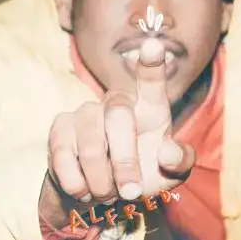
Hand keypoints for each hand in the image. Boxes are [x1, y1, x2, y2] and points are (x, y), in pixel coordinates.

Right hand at [46, 38, 194, 209]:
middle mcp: (116, 102)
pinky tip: (84, 188)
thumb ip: (180, 163)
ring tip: (107, 193)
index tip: (154, 46)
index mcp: (148, 106)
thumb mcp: (167, 175)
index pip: (151, 81)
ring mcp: (85, 112)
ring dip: (101, 181)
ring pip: (91, 145)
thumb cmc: (139, 175)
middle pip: (119, 117)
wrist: (99, 193)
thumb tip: (168, 151)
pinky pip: (65, 158)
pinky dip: (78, 184)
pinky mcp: (60, 128)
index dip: (152, 64)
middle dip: (125, 161)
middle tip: (130, 192)